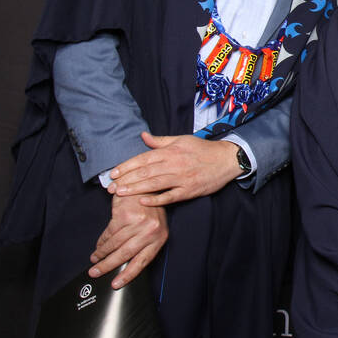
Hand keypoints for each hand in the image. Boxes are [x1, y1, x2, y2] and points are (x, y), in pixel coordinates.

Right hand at [89, 193, 166, 288]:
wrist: (144, 186)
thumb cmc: (147, 209)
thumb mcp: (151, 228)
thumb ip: (141, 244)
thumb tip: (124, 265)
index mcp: (159, 237)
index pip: (143, 261)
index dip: (128, 275)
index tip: (116, 284)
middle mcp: (151, 231)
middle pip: (126, 254)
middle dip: (108, 266)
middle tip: (96, 272)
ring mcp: (139, 223)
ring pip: (115, 244)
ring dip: (102, 254)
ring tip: (95, 259)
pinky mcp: (126, 215)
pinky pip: (109, 233)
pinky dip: (102, 241)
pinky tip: (98, 245)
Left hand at [107, 131, 239, 204]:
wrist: (226, 159)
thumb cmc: (202, 149)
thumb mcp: (182, 140)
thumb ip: (161, 141)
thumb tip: (143, 136)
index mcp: (171, 151)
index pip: (143, 158)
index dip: (126, 166)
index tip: (113, 173)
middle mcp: (175, 164)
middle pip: (145, 172)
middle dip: (126, 180)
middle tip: (110, 188)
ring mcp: (182, 178)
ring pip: (154, 184)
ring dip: (135, 189)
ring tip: (120, 194)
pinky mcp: (189, 190)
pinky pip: (170, 196)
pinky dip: (156, 200)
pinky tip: (143, 202)